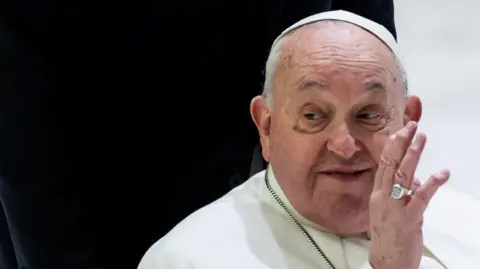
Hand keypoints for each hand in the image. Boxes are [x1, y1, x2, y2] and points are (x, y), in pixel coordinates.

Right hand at [368, 121, 449, 268]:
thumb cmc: (388, 236)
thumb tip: (416, 180)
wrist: (387, 261)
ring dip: (413, 156)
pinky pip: (420, 198)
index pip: (383, 165)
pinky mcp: (409, 218)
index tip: (400, 131)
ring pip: (403, 177)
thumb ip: (402, 193)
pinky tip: (442, 173)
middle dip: (401, 144)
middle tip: (411, 126)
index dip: (392, 146)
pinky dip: (431, 184)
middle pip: (391, 166)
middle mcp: (383, 197)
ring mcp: (394, 207)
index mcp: (377, 194)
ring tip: (421, 139)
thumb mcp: (390, 212)